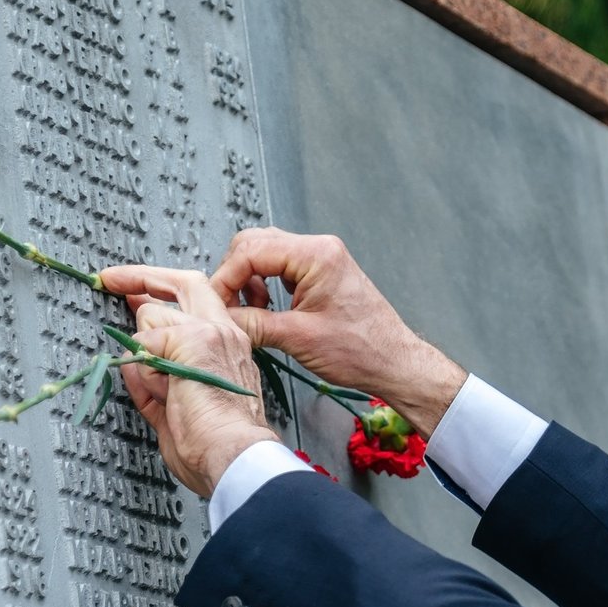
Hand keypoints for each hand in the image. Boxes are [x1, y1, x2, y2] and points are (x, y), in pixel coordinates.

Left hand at [97, 264, 278, 497]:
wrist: (232, 456)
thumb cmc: (214, 445)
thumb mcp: (178, 404)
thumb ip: (157, 378)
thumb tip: (135, 361)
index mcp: (226, 349)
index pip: (195, 302)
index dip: (161, 292)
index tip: (134, 292)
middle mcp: (224, 333)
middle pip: (183, 282)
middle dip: (140, 277)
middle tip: (109, 280)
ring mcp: (210, 332)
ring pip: (151, 316)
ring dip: (144, 356)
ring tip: (166, 393)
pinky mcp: (192, 339)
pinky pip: (143, 344)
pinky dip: (143, 373)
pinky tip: (166, 393)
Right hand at [206, 228, 467, 436]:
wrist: (392, 362)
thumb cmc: (361, 350)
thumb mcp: (297, 338)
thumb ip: (253, 323)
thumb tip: (221, 318)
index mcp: (316, 255)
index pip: (251, 250)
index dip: (225, 277)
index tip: (215, 303)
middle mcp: (319, 249)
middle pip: (254, 244)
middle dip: (234, 275)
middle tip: (226, 306)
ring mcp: (320, 259)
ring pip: (265, 255)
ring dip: (248, 281)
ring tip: (251, 311)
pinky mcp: (320, 274)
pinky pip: (279, 268)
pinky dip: (264, 285)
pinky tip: (266, 309)